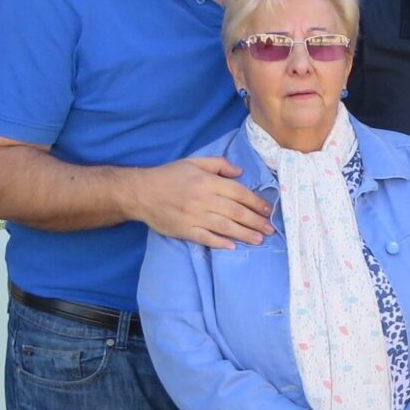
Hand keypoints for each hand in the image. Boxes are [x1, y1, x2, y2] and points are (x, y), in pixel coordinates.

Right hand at [130, 156, 272, 247]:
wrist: (139, 192)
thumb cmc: (169, 176)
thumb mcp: (194, 162)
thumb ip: (219, 164)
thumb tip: (240, 172)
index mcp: (207, 182)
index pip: (239, 193)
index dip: (256, 202)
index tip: (268, 210)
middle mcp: (203, 199)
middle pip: (236, 212)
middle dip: (256, 221)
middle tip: (271, 229)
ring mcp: (193, 216)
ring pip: (225, 227)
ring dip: (245, 234)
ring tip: (260, 239)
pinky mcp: (184, 230)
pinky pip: (205, 238)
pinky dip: (220, 243)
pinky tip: (233, 247)